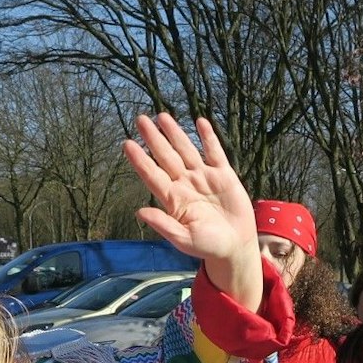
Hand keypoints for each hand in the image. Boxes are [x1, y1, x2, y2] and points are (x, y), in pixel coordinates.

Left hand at [123, 114, 260, 308]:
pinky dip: (208, 138)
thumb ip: (164, 225)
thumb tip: (139, 212)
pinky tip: (200, 123)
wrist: (234, 246)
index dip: (140, 160)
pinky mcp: (223, 175)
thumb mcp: (184, 239)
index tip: (127, 144)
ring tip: (162, 116)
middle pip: (166, 156)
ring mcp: (203, 177)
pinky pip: (214, 152)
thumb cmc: (207, 246)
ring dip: (175, 133)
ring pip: (186, 150)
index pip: (152, 175)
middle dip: (154, 138)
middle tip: (140, 120)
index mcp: (173, 199)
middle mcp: (185, 184)